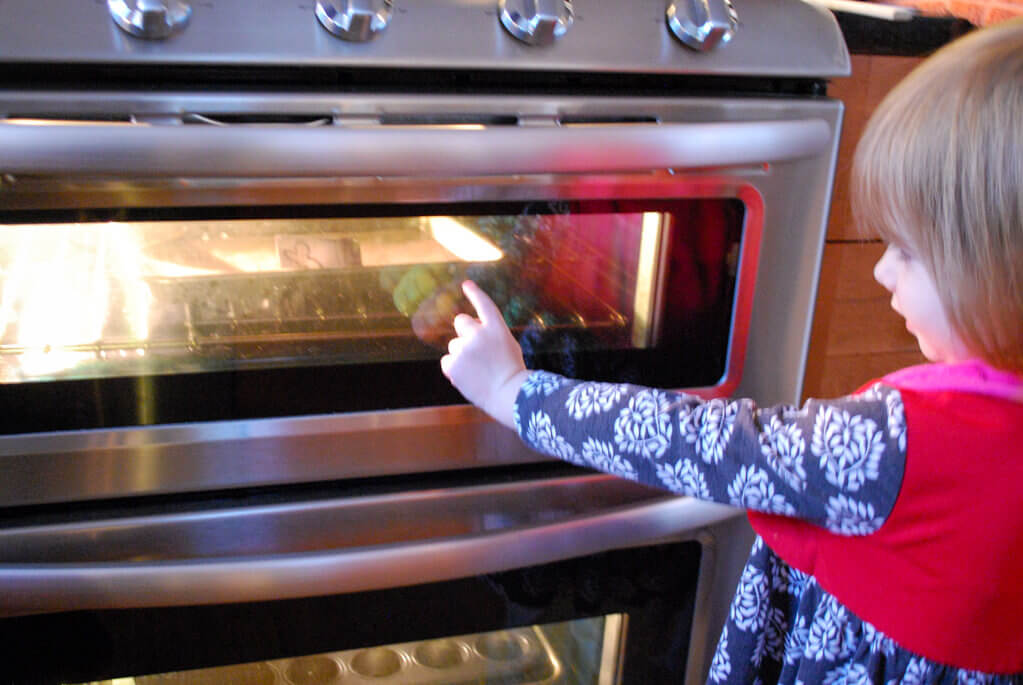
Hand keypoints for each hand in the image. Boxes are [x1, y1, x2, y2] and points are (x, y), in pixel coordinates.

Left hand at [440, 280, 529, 429]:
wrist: (508, 394)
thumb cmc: (511, 372)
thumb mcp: (507, 345)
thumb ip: (490, 335)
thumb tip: (468, 332)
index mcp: (497, 328)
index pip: (484, 305)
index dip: (474, 293)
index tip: (466, 284)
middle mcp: (479, 334)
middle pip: (461, 321)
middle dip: (465, 332)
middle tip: (476, 350)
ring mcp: (464, 349)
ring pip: (454, 345)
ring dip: (462, 354)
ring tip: (477, 370)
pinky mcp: (453, 364)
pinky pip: (447, 360)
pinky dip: (454, 368)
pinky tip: (468, 377)